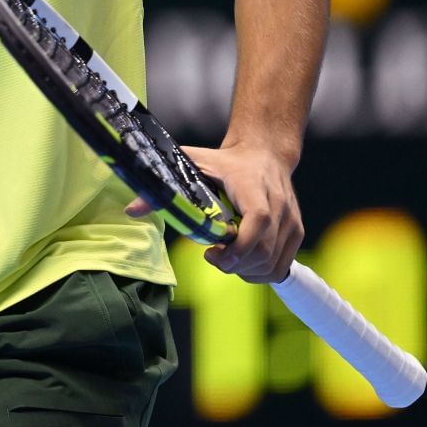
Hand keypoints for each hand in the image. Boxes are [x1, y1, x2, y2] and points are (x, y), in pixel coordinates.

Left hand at [127, 142, 303, 283]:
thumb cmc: (226, 161)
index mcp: (254, 187)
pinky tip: (241, 262)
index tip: (211, 254)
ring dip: (245, 271)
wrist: (265, 153)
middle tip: (212, 257)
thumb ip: (164, 188)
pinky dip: (259, 273)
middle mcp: (280, 206)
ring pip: (272, 265)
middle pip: (263, 251)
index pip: (259, 221)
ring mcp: (291, 221)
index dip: (238, 246)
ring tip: (226, 258)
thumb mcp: (193, 164)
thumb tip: (131, 210)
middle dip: (234, 264)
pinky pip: (280, 268)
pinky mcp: (296, 233)